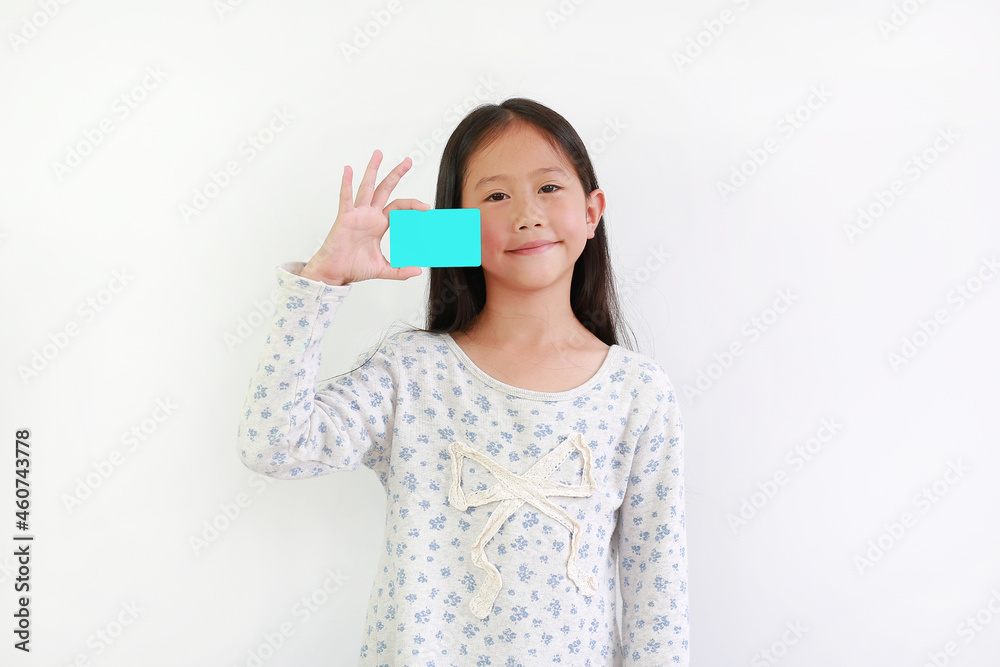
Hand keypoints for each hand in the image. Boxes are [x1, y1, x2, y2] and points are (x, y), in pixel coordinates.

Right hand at [303, 149, 430, 284]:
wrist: (336, 272)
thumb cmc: (354, 267)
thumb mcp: (382, 269)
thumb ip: (400, 271)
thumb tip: (418, 271)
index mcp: (379, 224)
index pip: (399, 208)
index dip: (413, 205)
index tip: (427, 208)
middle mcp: (369, 215)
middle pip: (385, 189)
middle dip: (396, 174)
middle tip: (408, 161)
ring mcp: (357, 214)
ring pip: (367, 188)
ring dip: (373, 170)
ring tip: (378, 154)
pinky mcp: (345, 217)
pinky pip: (346, 198)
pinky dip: (347, 184)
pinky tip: (348, 170)